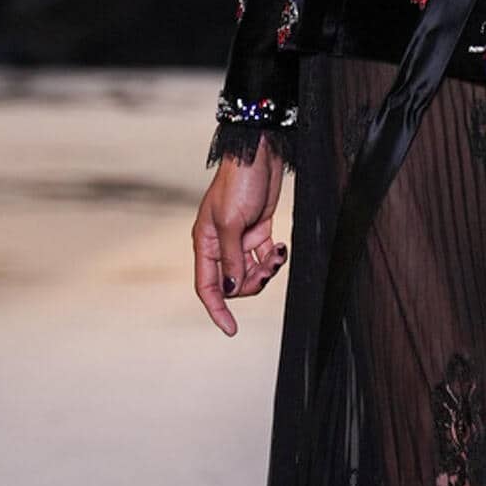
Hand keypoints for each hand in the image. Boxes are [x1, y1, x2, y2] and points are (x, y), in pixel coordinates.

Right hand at [193, 146, 286, 335]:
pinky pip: (264, 257)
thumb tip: (232, 288)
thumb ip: (232, 258)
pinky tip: (281, 248)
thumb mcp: (232, 223)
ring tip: (277, 255)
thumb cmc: (239, 184)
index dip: (217, 310)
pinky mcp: (258, 231)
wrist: (259, 156)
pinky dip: (274, 258)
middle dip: (252, 282)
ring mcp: (239, 239)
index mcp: (205, 242)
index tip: (231, 330)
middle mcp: (220, 244)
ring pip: (251, 272)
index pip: (207, 286)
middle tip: (268, 269)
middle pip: (233, 283)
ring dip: (266, 271)